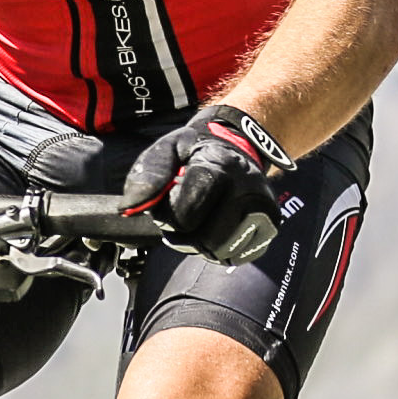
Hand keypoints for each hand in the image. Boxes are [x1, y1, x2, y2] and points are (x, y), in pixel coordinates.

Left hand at [119, 104, 291, 264]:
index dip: (169, 215)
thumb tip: (127, 210)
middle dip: (184, 235)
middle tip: (181, 216)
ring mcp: (264, 210)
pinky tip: (214, 228)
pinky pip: (237, 256)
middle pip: (206, 240)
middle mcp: (249, 190)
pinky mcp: (270, 227)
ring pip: (221, 253)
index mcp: (221, 167)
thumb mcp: (166, 149)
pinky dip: (219, 249)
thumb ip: (147, 176)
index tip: (170, 199)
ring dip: (200, 245)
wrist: (238, 142)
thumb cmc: (196, 150)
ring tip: (198, 222)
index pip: (186, 215)